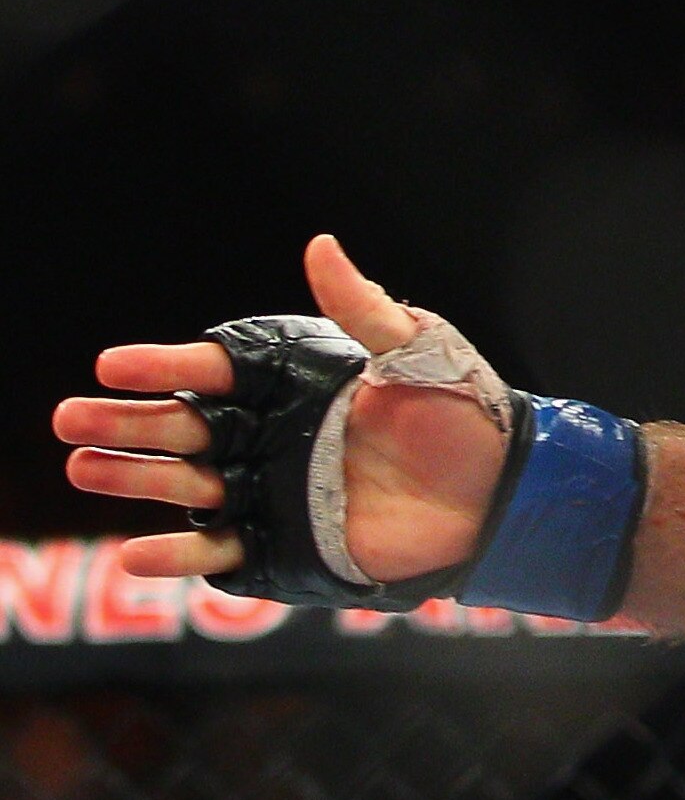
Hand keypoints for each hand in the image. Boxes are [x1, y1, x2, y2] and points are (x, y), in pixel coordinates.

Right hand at [51, 236, 507, 582]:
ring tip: (82, 466)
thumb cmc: (463, 410)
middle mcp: (270, 437)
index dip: (163, 366)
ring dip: (134, 478)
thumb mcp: (418, 349)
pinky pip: (220, 554)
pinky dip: (179, 556)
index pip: (214, 371)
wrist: (501, 488)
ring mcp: (270, 493)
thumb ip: (361, 307)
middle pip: (183, 427)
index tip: (111, 364)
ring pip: (187, 484)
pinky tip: (137, 549)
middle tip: (68, 418)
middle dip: (127, 423)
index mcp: (294, 385)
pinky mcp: (283, 548)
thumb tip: (320, 244)